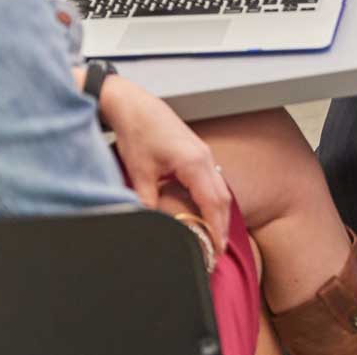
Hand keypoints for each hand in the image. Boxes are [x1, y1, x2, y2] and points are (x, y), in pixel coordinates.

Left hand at [97, 75, 230, 251]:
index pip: (212, 203)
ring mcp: (203, 153)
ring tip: (214, 235)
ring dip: (219, 213)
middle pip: (223, 198)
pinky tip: (205, 211)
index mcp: (193, 163)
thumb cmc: (138, 132)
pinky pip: (212, 180)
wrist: (134, 105)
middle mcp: (204, 158)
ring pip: (220, 188)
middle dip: (223, 225)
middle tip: (218, 250)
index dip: (216, 229)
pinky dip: (213, 199)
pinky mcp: (197, 152)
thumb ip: (148, 202)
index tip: (216, 249)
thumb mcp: (139, 172)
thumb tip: (152, 226)